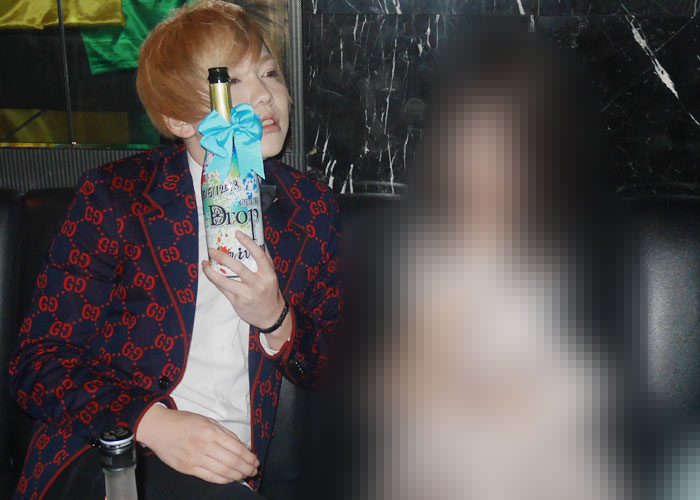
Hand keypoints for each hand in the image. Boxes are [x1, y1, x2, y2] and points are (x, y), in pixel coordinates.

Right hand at [136, 404, 258, 483]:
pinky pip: (210, 477)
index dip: (249, 457)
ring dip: (237, 476)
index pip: (237, 449)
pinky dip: (223, 480)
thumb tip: (243, 447)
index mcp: (210, 431)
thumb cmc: (184, 421)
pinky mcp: (187, 468)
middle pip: (232, 462)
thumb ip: (226, 434)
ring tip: (245, 475)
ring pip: (222, 472)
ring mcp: (194, 459)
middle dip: (246, 468)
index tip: (255, 460)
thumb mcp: (208, 420)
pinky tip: (230, 478)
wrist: (159, 428)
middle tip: (254, 470)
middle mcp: (203, 446)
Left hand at [202, 231, 284, 329]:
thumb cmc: (270, 291)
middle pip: (238, 267)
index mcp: (268, 275)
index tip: (237, 233)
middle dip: (222, 257)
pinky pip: (222, 289)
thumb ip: (265, 259)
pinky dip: (214, 280)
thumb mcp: (271, 275)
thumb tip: (256, 240)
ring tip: (204, 263)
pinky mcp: (237, 303)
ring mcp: (246, 295)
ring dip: (210, 271)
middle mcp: (257, 284)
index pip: (259, 255)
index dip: (248, 243)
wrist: (271, 316)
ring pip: (224, 280)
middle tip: (212, 250)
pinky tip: (210, 274)